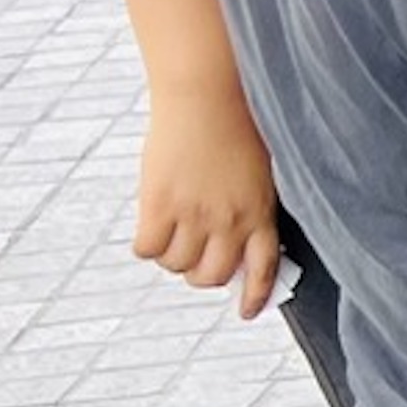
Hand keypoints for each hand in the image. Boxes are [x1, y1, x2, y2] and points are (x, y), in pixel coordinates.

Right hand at [131, 87, 284, 320]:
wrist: (207, 94)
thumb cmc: (235, 123)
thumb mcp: (257, 172)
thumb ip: (249, 206)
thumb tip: (232, 241)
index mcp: (259, 212)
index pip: (262, 269)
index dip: (255, 296)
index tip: (245, 312)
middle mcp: (230, 220)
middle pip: (212, 276)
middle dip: (200, 273)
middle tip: (190, 254)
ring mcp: (194, 214)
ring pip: (176, 265)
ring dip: (170, 257)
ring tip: (169, 232)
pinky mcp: (160, 204)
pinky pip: (146, 249)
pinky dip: (145, 244)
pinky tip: (149, 225)